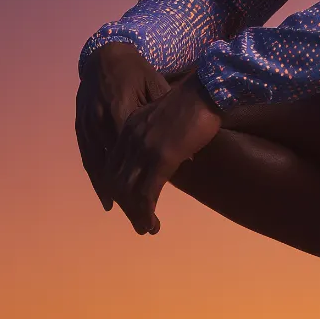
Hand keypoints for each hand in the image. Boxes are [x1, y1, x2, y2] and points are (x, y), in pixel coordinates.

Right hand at [74, 42, 170, 211]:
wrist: (106, 54)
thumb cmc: (137, 72)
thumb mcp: (158, 89)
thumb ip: (169, 122)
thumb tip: (189, 156)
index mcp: (121, 107)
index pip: (131, 154)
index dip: (141, 180)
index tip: (154, 202)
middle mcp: (101, 118)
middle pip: (114, 166)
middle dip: (128, 196)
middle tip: (143, 222)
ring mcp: (88, 122)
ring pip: (100, 166)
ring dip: (113, 192)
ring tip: (128, 216)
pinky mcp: (81, 125)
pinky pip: (89, 157)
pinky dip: (98, 179)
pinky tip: (107, 198)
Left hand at [102, 71, 224, 234]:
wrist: (207, 90)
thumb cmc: (195, 102)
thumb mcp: (165, 120)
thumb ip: (158, 137)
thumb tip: (167, 158)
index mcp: (129, 127)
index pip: (112, 165)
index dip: (117, 188)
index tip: (129, 203)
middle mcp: (130, 138)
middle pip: (114, 181)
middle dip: (125, 206)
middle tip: (139, 221)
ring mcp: (144, 148)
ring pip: (127, 192)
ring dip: (135, 215)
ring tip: (146, 228)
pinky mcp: (161, 157)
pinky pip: (146, 193)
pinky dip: (146, 213)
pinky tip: (153, 224)